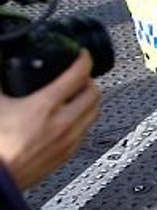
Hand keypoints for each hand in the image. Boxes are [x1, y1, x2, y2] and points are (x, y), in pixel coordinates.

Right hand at [0, 51, 100, 189]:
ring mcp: (68, 140)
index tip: (81, 54)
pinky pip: (86, 131)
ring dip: (89, 100)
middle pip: (94, 92)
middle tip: (79, 76)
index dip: (83, 58)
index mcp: (45, 106)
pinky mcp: (67, 155)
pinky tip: (70, 119)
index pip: (78, 73)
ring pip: (94, 112)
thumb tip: (2, 64)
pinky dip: (83, 120)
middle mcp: (63, 123)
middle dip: (88, 80)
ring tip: (77, 96)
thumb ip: (1, 83)